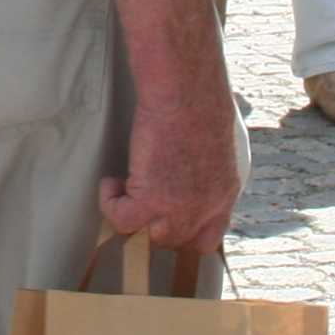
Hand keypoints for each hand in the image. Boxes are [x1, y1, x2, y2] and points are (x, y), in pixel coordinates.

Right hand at [99, 60, 240, 259]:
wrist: (186, 94)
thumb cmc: (200, 101)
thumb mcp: (218, 142)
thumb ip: (208, 165)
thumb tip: (192, 164)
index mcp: (224, 193)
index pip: (208, 237)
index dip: (184, 233)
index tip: (167, 217)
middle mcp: (206, 208)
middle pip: (177, 240)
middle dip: (155, 223)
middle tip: (138, 201)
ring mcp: (180, 208)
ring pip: (151, 236)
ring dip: (134, 215)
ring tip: (123, 189)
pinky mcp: (151, 200)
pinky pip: (122, 219)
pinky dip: (110, 202)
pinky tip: (111, 181)